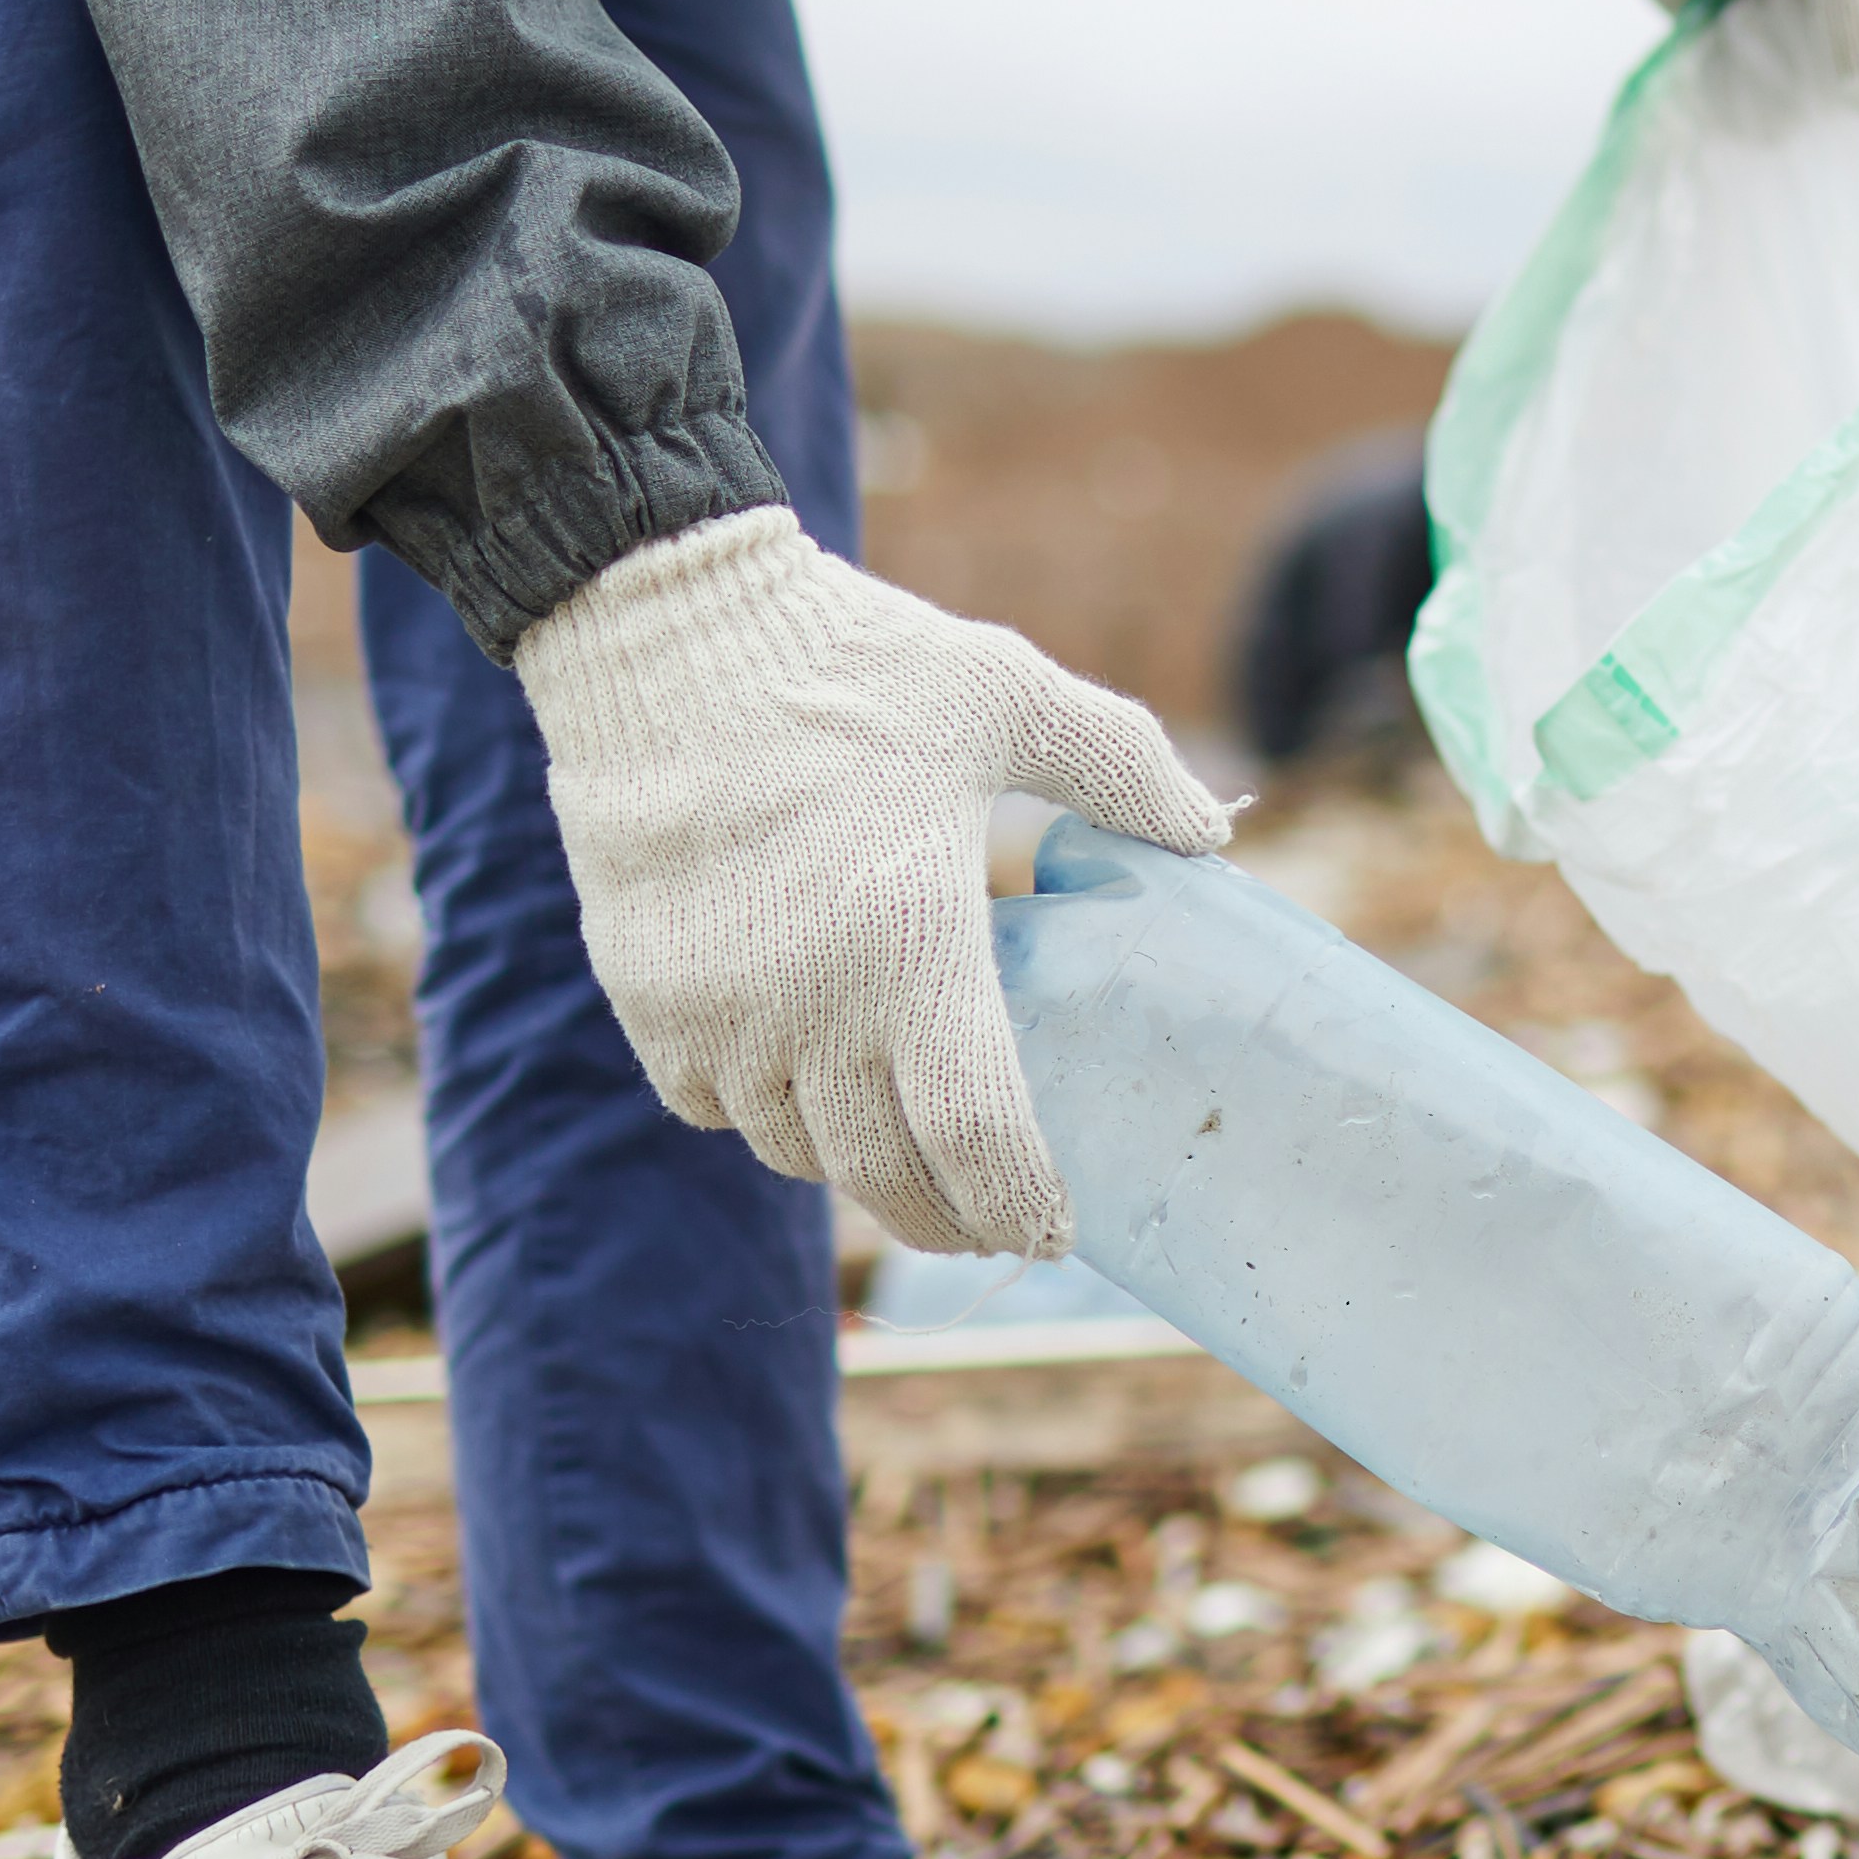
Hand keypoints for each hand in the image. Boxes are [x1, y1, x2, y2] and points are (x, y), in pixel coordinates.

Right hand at [512, 511, 1229, 1255]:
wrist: (658, 626)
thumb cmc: (852, 660)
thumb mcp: (1009, 691)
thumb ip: (1121, 767)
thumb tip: (1212, 832)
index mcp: (911, 943)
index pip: (976, 1140)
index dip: (1022, 1205)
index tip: (1056, 1232)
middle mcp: (807, 1004)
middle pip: (887, 1178)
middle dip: (950, 1220)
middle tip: (993, 1223)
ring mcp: (715, 1012)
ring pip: (799, 1153)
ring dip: (858, 1167)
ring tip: (905, 1153)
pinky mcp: (645, 998)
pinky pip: (711, 1109)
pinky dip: (765, 1120)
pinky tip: (803, 1088)